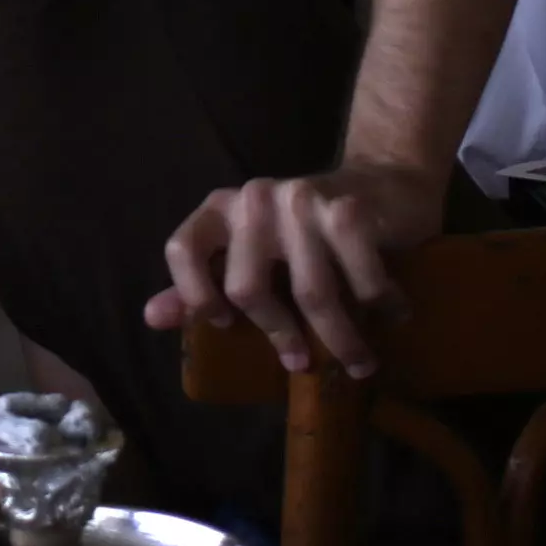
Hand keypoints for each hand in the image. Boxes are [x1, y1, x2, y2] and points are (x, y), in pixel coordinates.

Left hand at [150, 157, 443, 377]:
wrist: (385, 183)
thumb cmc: (309, 233)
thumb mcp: (251, 254)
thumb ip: (201, 284)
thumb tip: (152, 318)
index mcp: (220, 208)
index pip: (181, 249)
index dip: (194, 294)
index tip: (225, 325)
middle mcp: (253, 198)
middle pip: (247, 288)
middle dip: (280, 335)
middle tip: (303, 362)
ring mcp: (300, 200)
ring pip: (310, 294)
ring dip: (342, 339)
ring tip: (359, 363)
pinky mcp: (347, 210)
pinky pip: (358, 281)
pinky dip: (380, 307)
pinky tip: (393, 315)